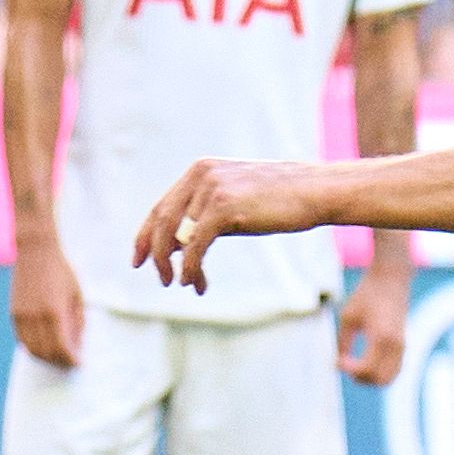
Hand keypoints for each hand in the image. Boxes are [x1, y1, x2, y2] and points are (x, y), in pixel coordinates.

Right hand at [8, 238, 83, 366]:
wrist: (35, 251)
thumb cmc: (61, 270)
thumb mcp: (76, 295)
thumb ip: (77, 321)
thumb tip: (77, 345)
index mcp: (54, 312)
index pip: (62, 347)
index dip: (70, 359)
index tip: (78, 363)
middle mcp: (35, 317)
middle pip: (46, 352)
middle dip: (59, 361)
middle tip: (69, 362)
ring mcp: (22, 316)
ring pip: (31, 349)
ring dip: (45, 357)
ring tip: (57, 356)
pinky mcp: (14, 313)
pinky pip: (21, 339)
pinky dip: (32, 347)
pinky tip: (43, 345)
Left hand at [134, 160, 316, 294]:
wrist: (314, 191)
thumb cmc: (279, 201)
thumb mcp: (235, 203)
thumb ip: (205, 217)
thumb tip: (177, 246)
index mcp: (200, 171)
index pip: (162, 206)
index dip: (145, 235)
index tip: (139, 260)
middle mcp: (201, 175)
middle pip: (161, 220)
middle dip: (154, 253)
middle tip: (159, 279)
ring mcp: (211, 189)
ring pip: (176, 236)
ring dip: (176, 266)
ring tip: (181, 284)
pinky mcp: (223, 207)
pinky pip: (194, 246)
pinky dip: (189, 268)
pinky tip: (193, 282)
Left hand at [338, 260, 407, 385]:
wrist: (390, 280)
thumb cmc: (367, 295)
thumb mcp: (348, 316)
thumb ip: (343, 342)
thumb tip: (338, 361)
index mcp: (381, 336)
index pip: (366, 368)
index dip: (349, 370)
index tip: (337, 361)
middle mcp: (395, 345)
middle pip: (379, 379)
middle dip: (360, 378)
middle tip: (345, 365)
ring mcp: (402, 347)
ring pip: (388, 378)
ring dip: (370, 378)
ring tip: (354, 365)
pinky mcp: (403, 346)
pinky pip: (393, 370)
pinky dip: (379, 373)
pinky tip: (364, 362)